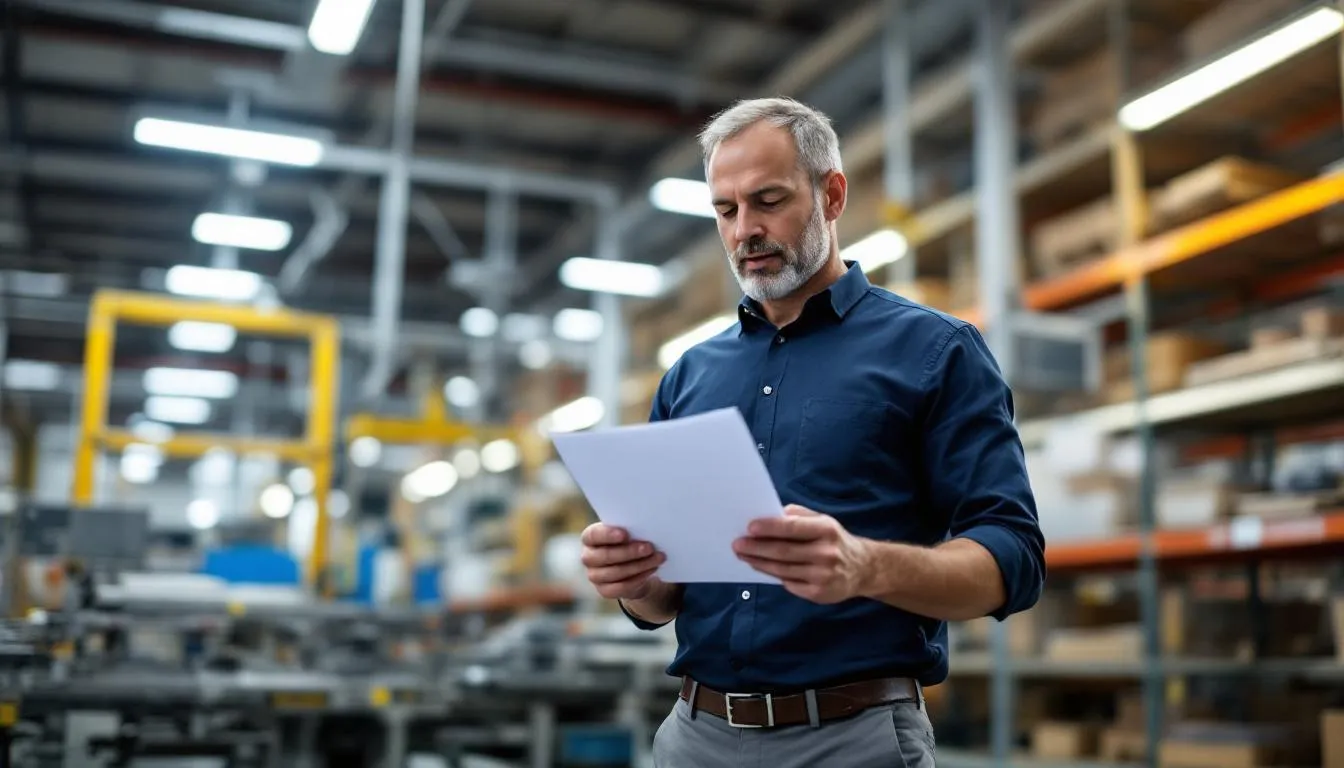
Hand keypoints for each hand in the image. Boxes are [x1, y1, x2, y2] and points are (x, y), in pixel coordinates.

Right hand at [580, 523, 666, 599]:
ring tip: (657, 558)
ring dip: (639, 565)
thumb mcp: (628, 533)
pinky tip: (651, 570)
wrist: (631, 567)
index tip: (625, 534)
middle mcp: (588, 557)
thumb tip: (646, 529)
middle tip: (649, 548)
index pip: (593, 535)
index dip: (608, 535)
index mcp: (589, 538)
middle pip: (606, 555)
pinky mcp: (604, 590)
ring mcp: (594, 576)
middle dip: (630, 552)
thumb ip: (630, 530)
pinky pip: (621, 587)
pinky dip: (638, 578)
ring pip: (616, 572)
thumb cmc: (628, 542)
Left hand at [733, 504, 872, 603]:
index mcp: (826, 530)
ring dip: (759, 562)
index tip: (749, 527)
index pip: (793, 528)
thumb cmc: (834, 540)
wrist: (863, 569)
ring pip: (783, 570)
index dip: (770, 528)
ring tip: (743, 555)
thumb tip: (771, 514)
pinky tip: (760, 567)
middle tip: (737, 544)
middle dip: (757, 547)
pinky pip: (789, 584)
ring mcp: (823, 575)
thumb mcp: (823, 521)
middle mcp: (826, 553)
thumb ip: (798, 516)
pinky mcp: (819, 594)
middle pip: (783, 551)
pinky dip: (772, 575)